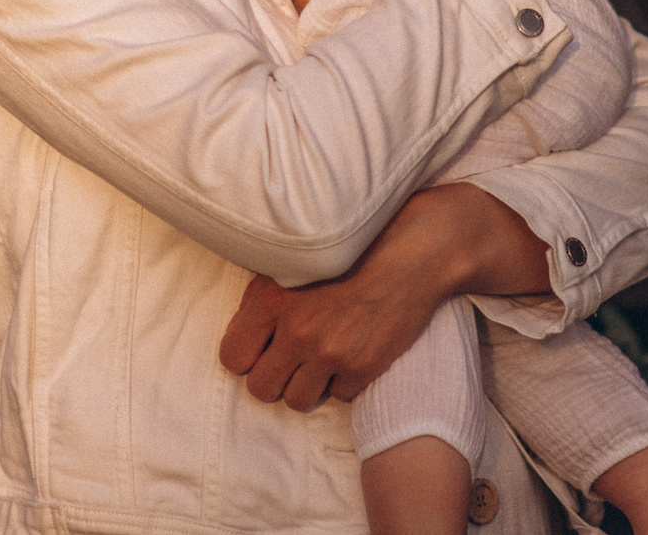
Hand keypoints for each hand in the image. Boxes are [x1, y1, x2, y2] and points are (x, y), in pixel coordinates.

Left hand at [216, 185, 547, 410]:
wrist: (416, 248)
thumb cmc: (355, 246)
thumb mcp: (297, 257)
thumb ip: (266, 295)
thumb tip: (245, 328)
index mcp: (271, 300)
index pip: (232, 358)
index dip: (247, 355)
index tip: (262, 347)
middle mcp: (296, 331)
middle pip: (261, 388)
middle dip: (274, 376)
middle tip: (291, 358)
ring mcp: (331, 352)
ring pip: (297, 400)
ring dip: (307, 384)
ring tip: (320, 360)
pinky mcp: (363, 367)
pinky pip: (339, 395)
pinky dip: (344, 380)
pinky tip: (353, 351)